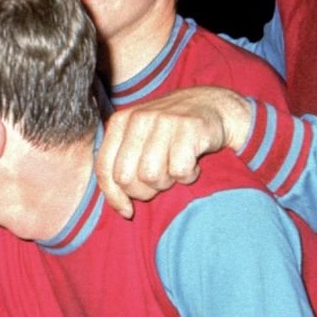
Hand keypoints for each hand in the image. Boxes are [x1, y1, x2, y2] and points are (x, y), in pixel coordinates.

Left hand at [95, 86, 248, 218]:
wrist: (212, 106)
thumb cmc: (171, 131)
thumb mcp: (140, 139)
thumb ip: (122, 163)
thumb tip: (119, 206)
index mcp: (120, 122)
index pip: (104, 168)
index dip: (114, 196)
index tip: (127, 210)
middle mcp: (138, 118)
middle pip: (126, 178)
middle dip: (143, 190)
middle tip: (160, 180)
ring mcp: (163, 121)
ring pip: (152, 176)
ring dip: (167, 182)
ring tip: (176, 167)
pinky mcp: (188, 128)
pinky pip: (180, 172)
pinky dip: (188, 176)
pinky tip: (192, 163)